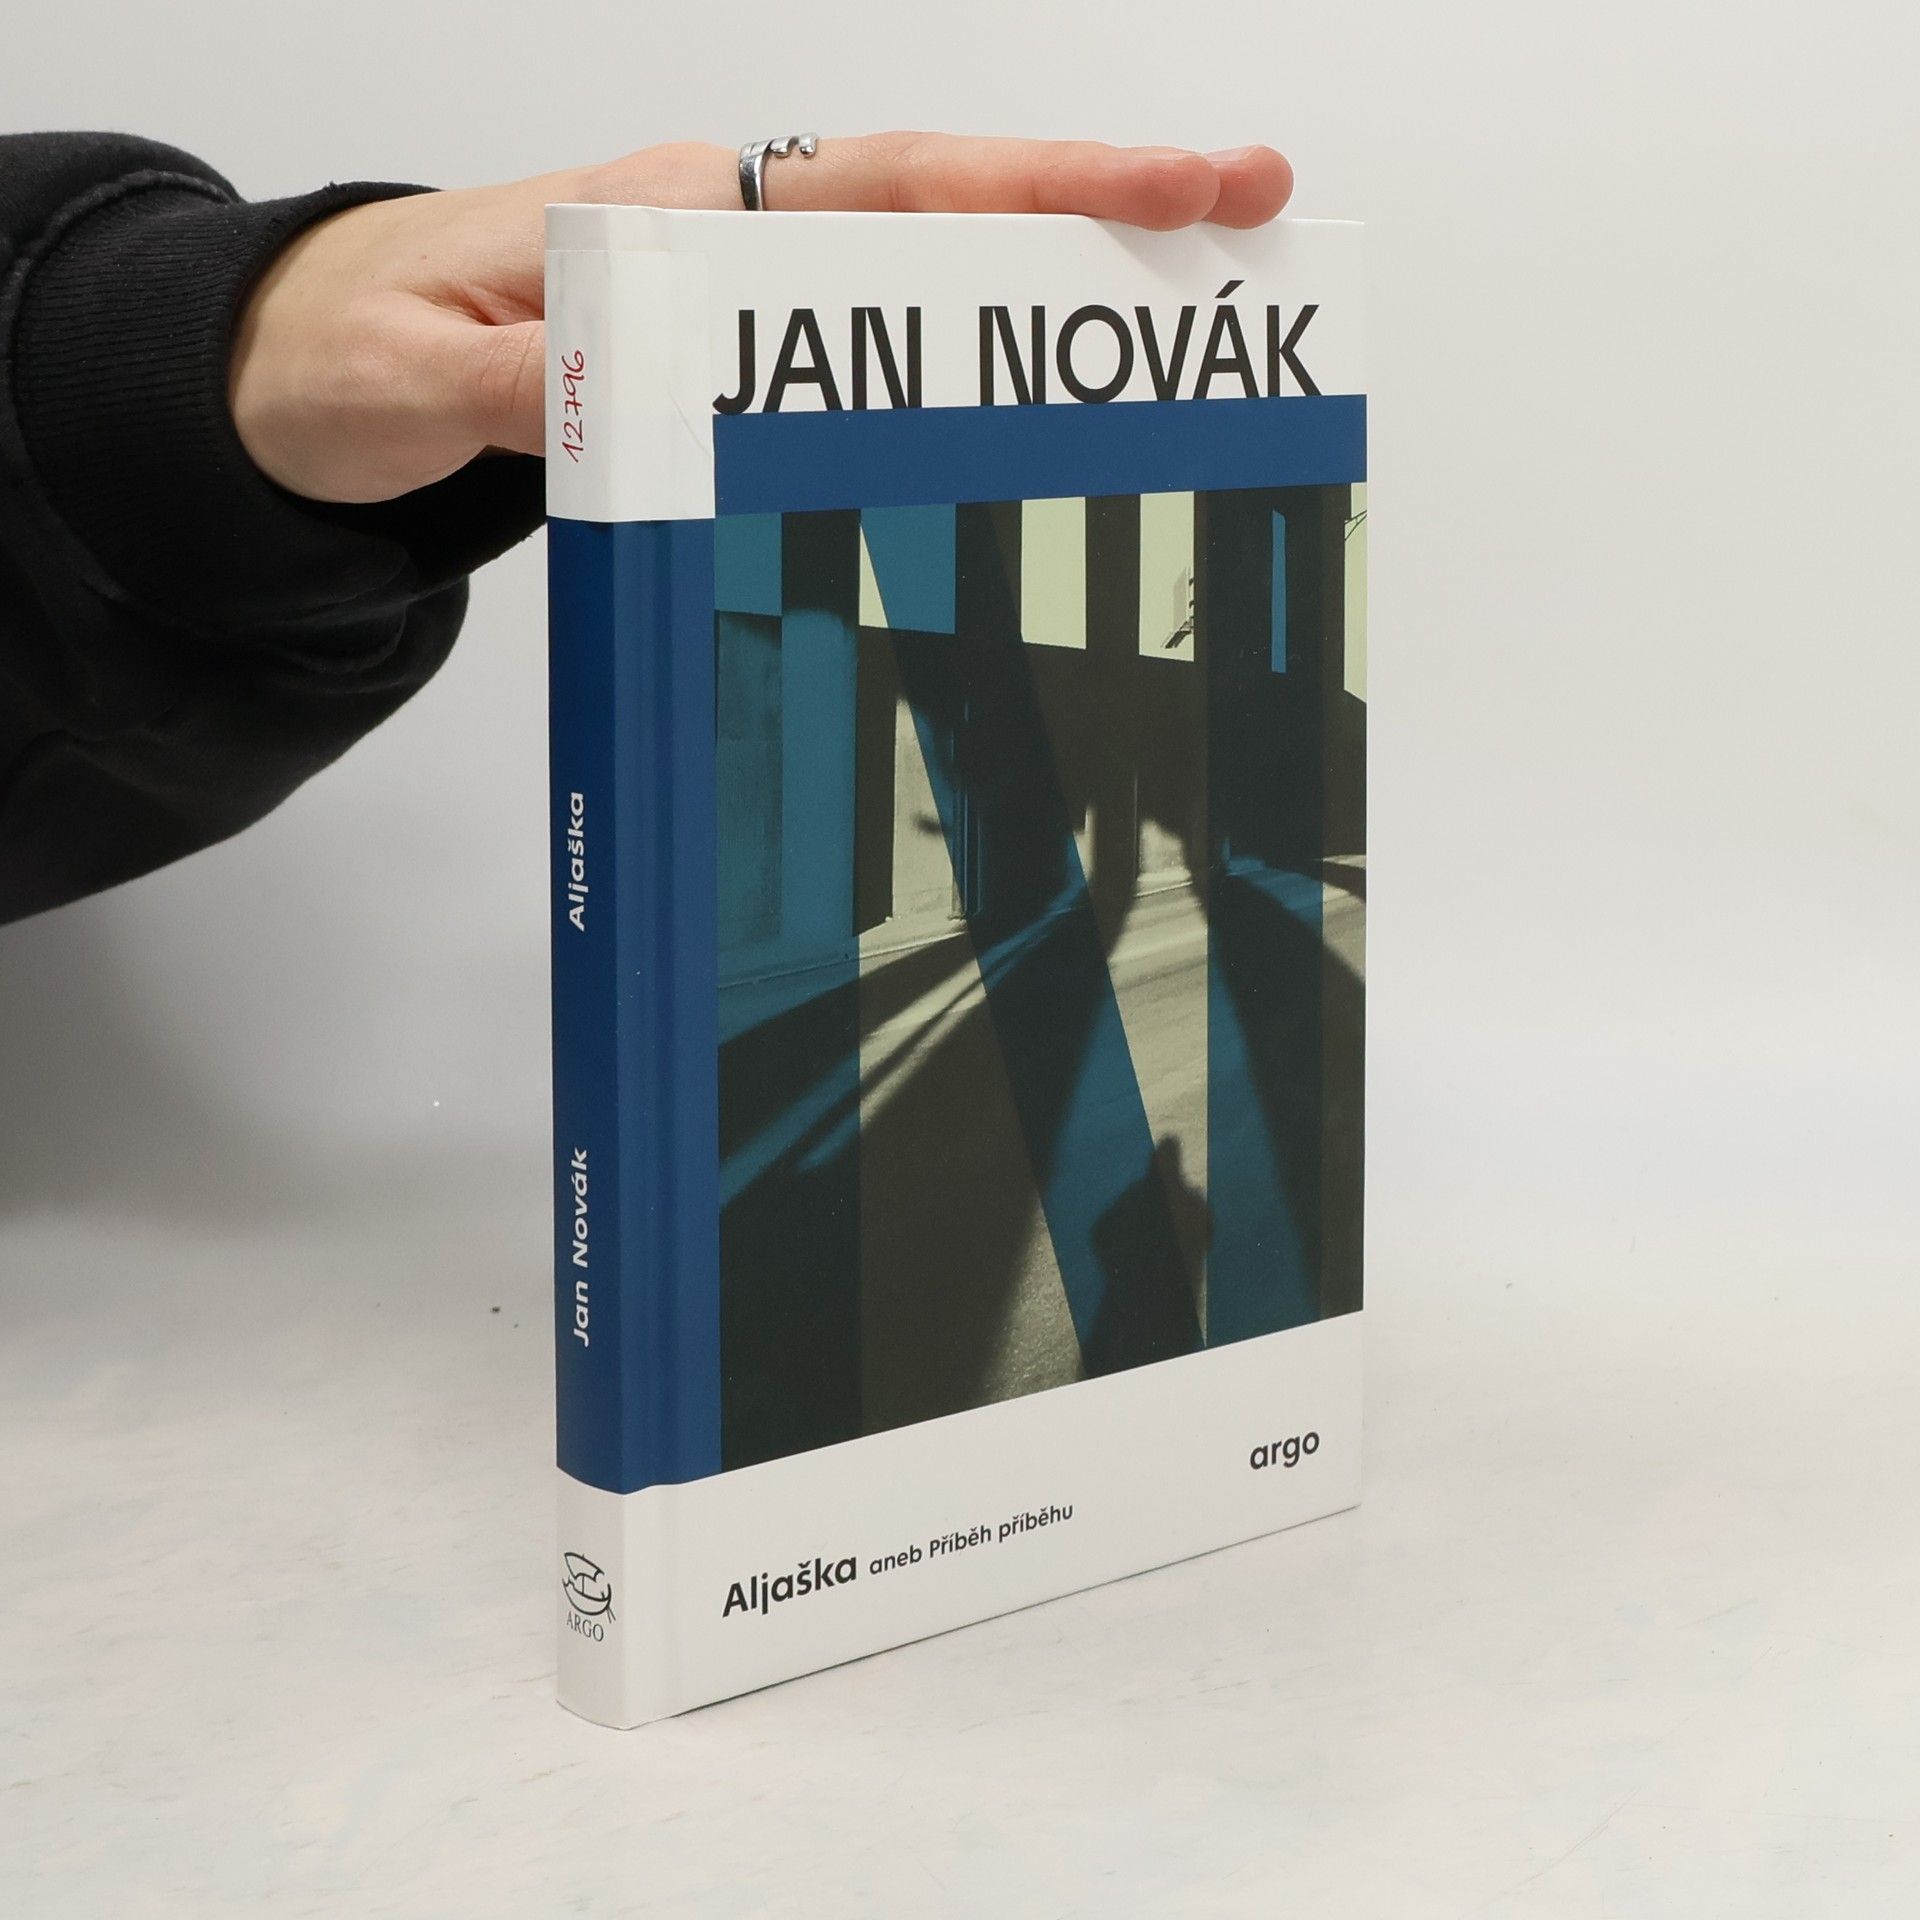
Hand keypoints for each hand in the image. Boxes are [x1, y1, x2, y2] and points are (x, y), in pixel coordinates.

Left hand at [229, 135, 1292, 504]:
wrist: (310, 365)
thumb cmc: (349, 354)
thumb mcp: (408, 381)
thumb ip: (519, 388)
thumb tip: (628, 397)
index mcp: (667, 212)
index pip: (884, 188)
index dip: (1034, 186)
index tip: (1170, 185)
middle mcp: (720, 232)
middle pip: (943, 206)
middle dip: (1100, 206)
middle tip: (1247, 210)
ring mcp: (732, 288)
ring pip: (922, 272)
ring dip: (1054, 282)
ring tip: (1190, 306)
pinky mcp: (724, 349)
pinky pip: (868, 345)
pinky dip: (967, 351)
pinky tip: (1038, 385)